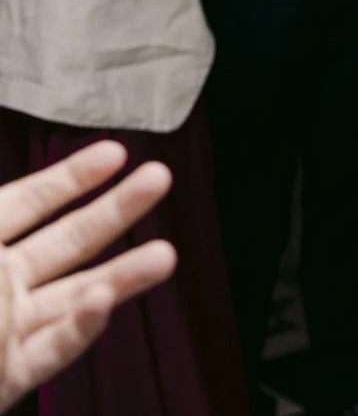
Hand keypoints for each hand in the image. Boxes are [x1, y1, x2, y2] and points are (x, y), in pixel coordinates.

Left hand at [0, 142, 176, 407]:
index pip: (24, 204)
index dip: (69, 178)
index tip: (115, 153)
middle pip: (65, 243)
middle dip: (115, 210)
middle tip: (159, 178)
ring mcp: (4, 334)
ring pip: (73, 299)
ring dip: (121, 275)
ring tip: (167, 254)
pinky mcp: (7, 378)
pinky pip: (52, 352)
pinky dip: (80, 329)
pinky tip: (105, 304)